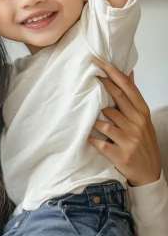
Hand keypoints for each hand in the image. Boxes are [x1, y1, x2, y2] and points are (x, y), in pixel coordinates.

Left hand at [88, 59, 161, 186]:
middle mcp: (137, 123)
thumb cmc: (143, 142)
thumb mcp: (143, 119)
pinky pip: (100, 142)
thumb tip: (129, 73)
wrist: (149, 173)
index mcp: (142, 113)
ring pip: (105, 120)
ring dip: (94, 117)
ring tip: (87, 115)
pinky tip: (86, 136)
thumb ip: (133, 98)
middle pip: (117, 98)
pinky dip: (91, 138)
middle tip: (89, 75)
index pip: (128, 88)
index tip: (99, 61)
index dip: (113, 73)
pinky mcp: (120, 154)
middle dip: (102, 85)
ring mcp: (129, 139)